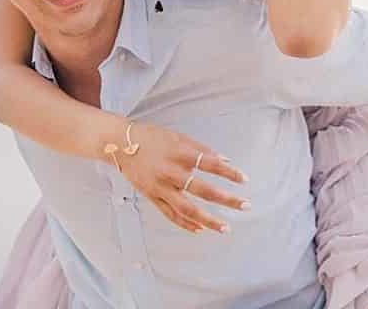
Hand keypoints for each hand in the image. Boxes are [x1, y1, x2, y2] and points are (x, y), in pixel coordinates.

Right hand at [109, 122, 249, 234]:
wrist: (121, 144)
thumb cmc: (153, 137)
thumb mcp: (178, 137)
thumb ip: (201, 149)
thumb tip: (225, 160)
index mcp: (180, 153)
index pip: (210, 164)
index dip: (229, 172)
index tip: (244, 179)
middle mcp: (171, 172)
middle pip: (203, 190)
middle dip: (226, 199)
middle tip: (245, 206)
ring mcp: (161, 187)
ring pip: (187, 209)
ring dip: (208, 220)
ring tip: (225, 228)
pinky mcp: (152, 197)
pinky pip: (170, 214)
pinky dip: (185, 224)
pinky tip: (200, 229)